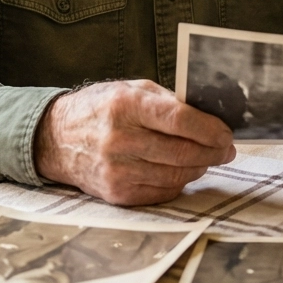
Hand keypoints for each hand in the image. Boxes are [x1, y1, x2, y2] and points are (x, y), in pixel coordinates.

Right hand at [34, 79, 235, 205]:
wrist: (56, 139)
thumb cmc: (101, 108)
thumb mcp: (131, 89)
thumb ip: (168, 101)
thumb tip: (209, 117)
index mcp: (126, 105)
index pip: (179, 120)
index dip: (210, 129)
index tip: (226, 133)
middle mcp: (119, 139)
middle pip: (181, 151)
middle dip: (213, 152)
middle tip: (226, 150)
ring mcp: (116, 170)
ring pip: (175, 175)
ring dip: (199, 168)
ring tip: (208, 159)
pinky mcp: (116, 193)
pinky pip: (161, 192)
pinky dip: (179, 182)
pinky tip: (184, 171)